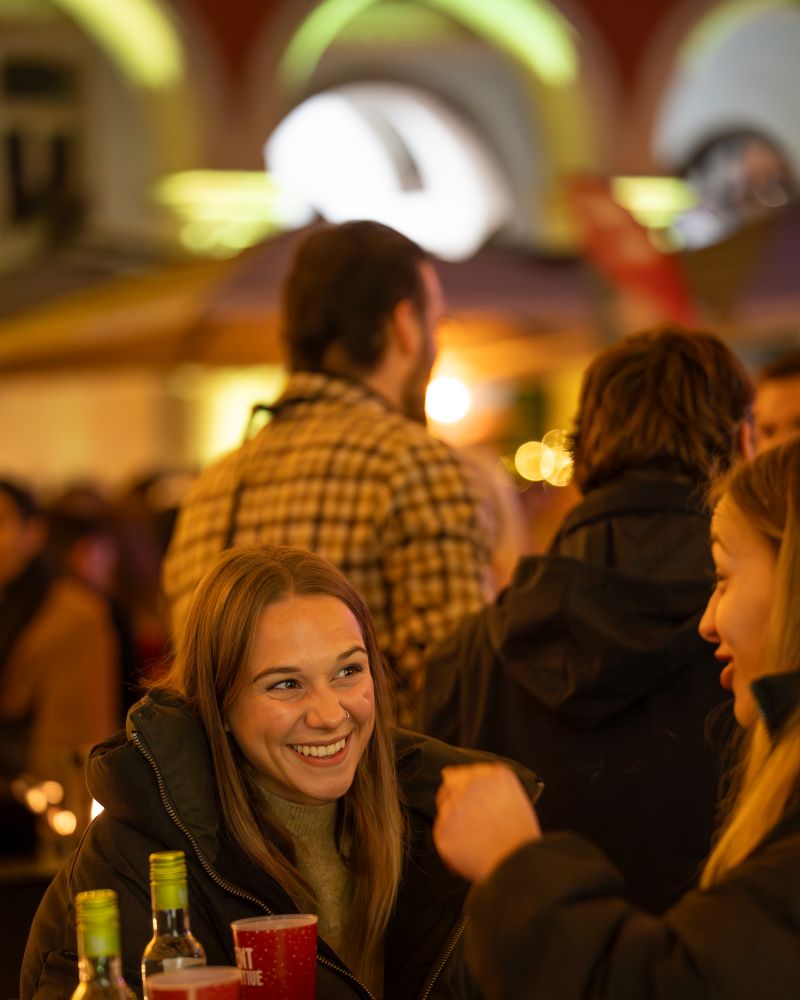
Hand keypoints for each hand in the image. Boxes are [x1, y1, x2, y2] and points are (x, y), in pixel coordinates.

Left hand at [434, 763, 541, 883]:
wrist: (518, 865)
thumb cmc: (520, 839)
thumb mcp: (515, 801)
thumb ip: (491, 788)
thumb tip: (459, 779)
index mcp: (495, 774)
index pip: (467, 772)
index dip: (465, 789)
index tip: (470, 801)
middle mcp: (472, 783)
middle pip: (449, 785)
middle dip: (454, 801)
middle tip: (469, 824)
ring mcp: (455, 804)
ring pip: (445, 810)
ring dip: (454, 823)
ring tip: (476, 841)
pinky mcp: (443, 827)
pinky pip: (442, 833)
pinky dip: (451, 844)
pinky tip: (470, 851)